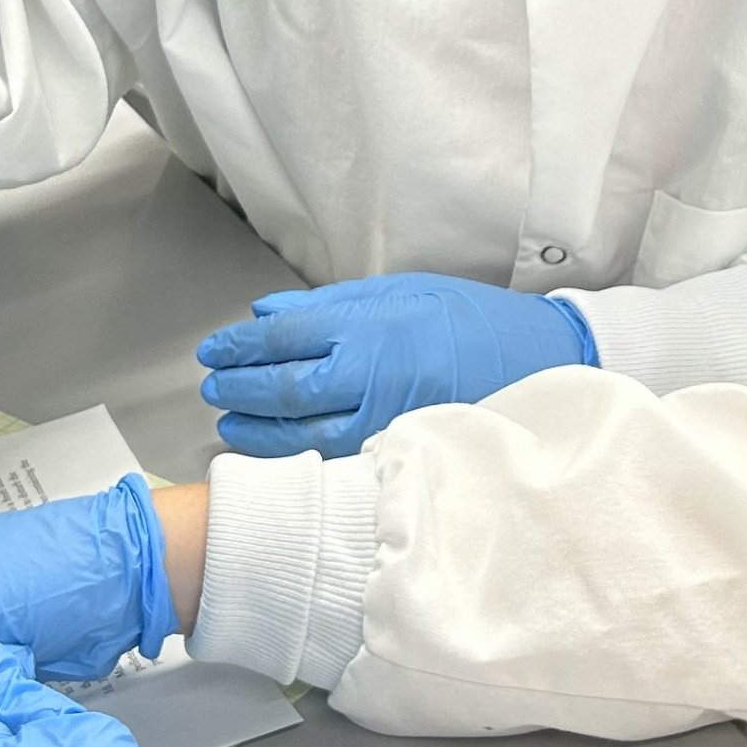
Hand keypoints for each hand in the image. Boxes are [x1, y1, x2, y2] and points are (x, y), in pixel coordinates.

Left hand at [198, 272, 596, 457]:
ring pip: (300, 433)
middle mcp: (371, 372)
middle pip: (283, 388)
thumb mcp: (396, 290)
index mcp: (368, 324)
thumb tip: (264, 313)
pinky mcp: (395, 446)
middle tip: (212, 387)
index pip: (282, 337)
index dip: (238, 346)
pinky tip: (271, 449)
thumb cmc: (467, 320)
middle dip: (237, 390)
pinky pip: (330, 456)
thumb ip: (326, 304)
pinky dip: (292, 454)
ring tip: (229, 421)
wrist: (534, 358)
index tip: (214, 351)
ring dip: (255, 429)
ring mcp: (383, 415)